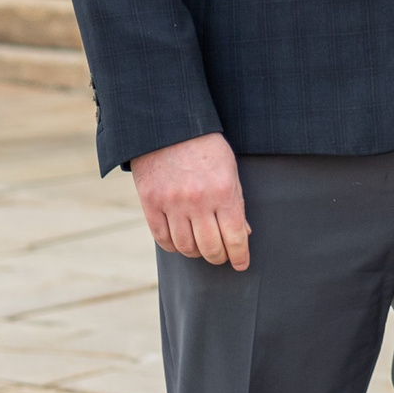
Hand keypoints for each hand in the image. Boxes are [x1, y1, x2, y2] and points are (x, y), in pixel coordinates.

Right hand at [132, 133, 250, 268]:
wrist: (169, 127)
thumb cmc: (206, 148)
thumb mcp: (229, 171)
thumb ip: (236, 203)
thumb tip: (243, 234)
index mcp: (223, 191)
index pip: (235, 237)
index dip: (240, 256)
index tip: (242, 265)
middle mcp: (198, 201)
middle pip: (210, 248)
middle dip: (219, 257)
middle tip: (221, 256)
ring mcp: (172, 203)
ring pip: (186, 247)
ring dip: (196, 253)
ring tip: (201, 248)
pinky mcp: (150, 203)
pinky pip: (163, 239)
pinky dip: (173, 246)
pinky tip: (181, 242)